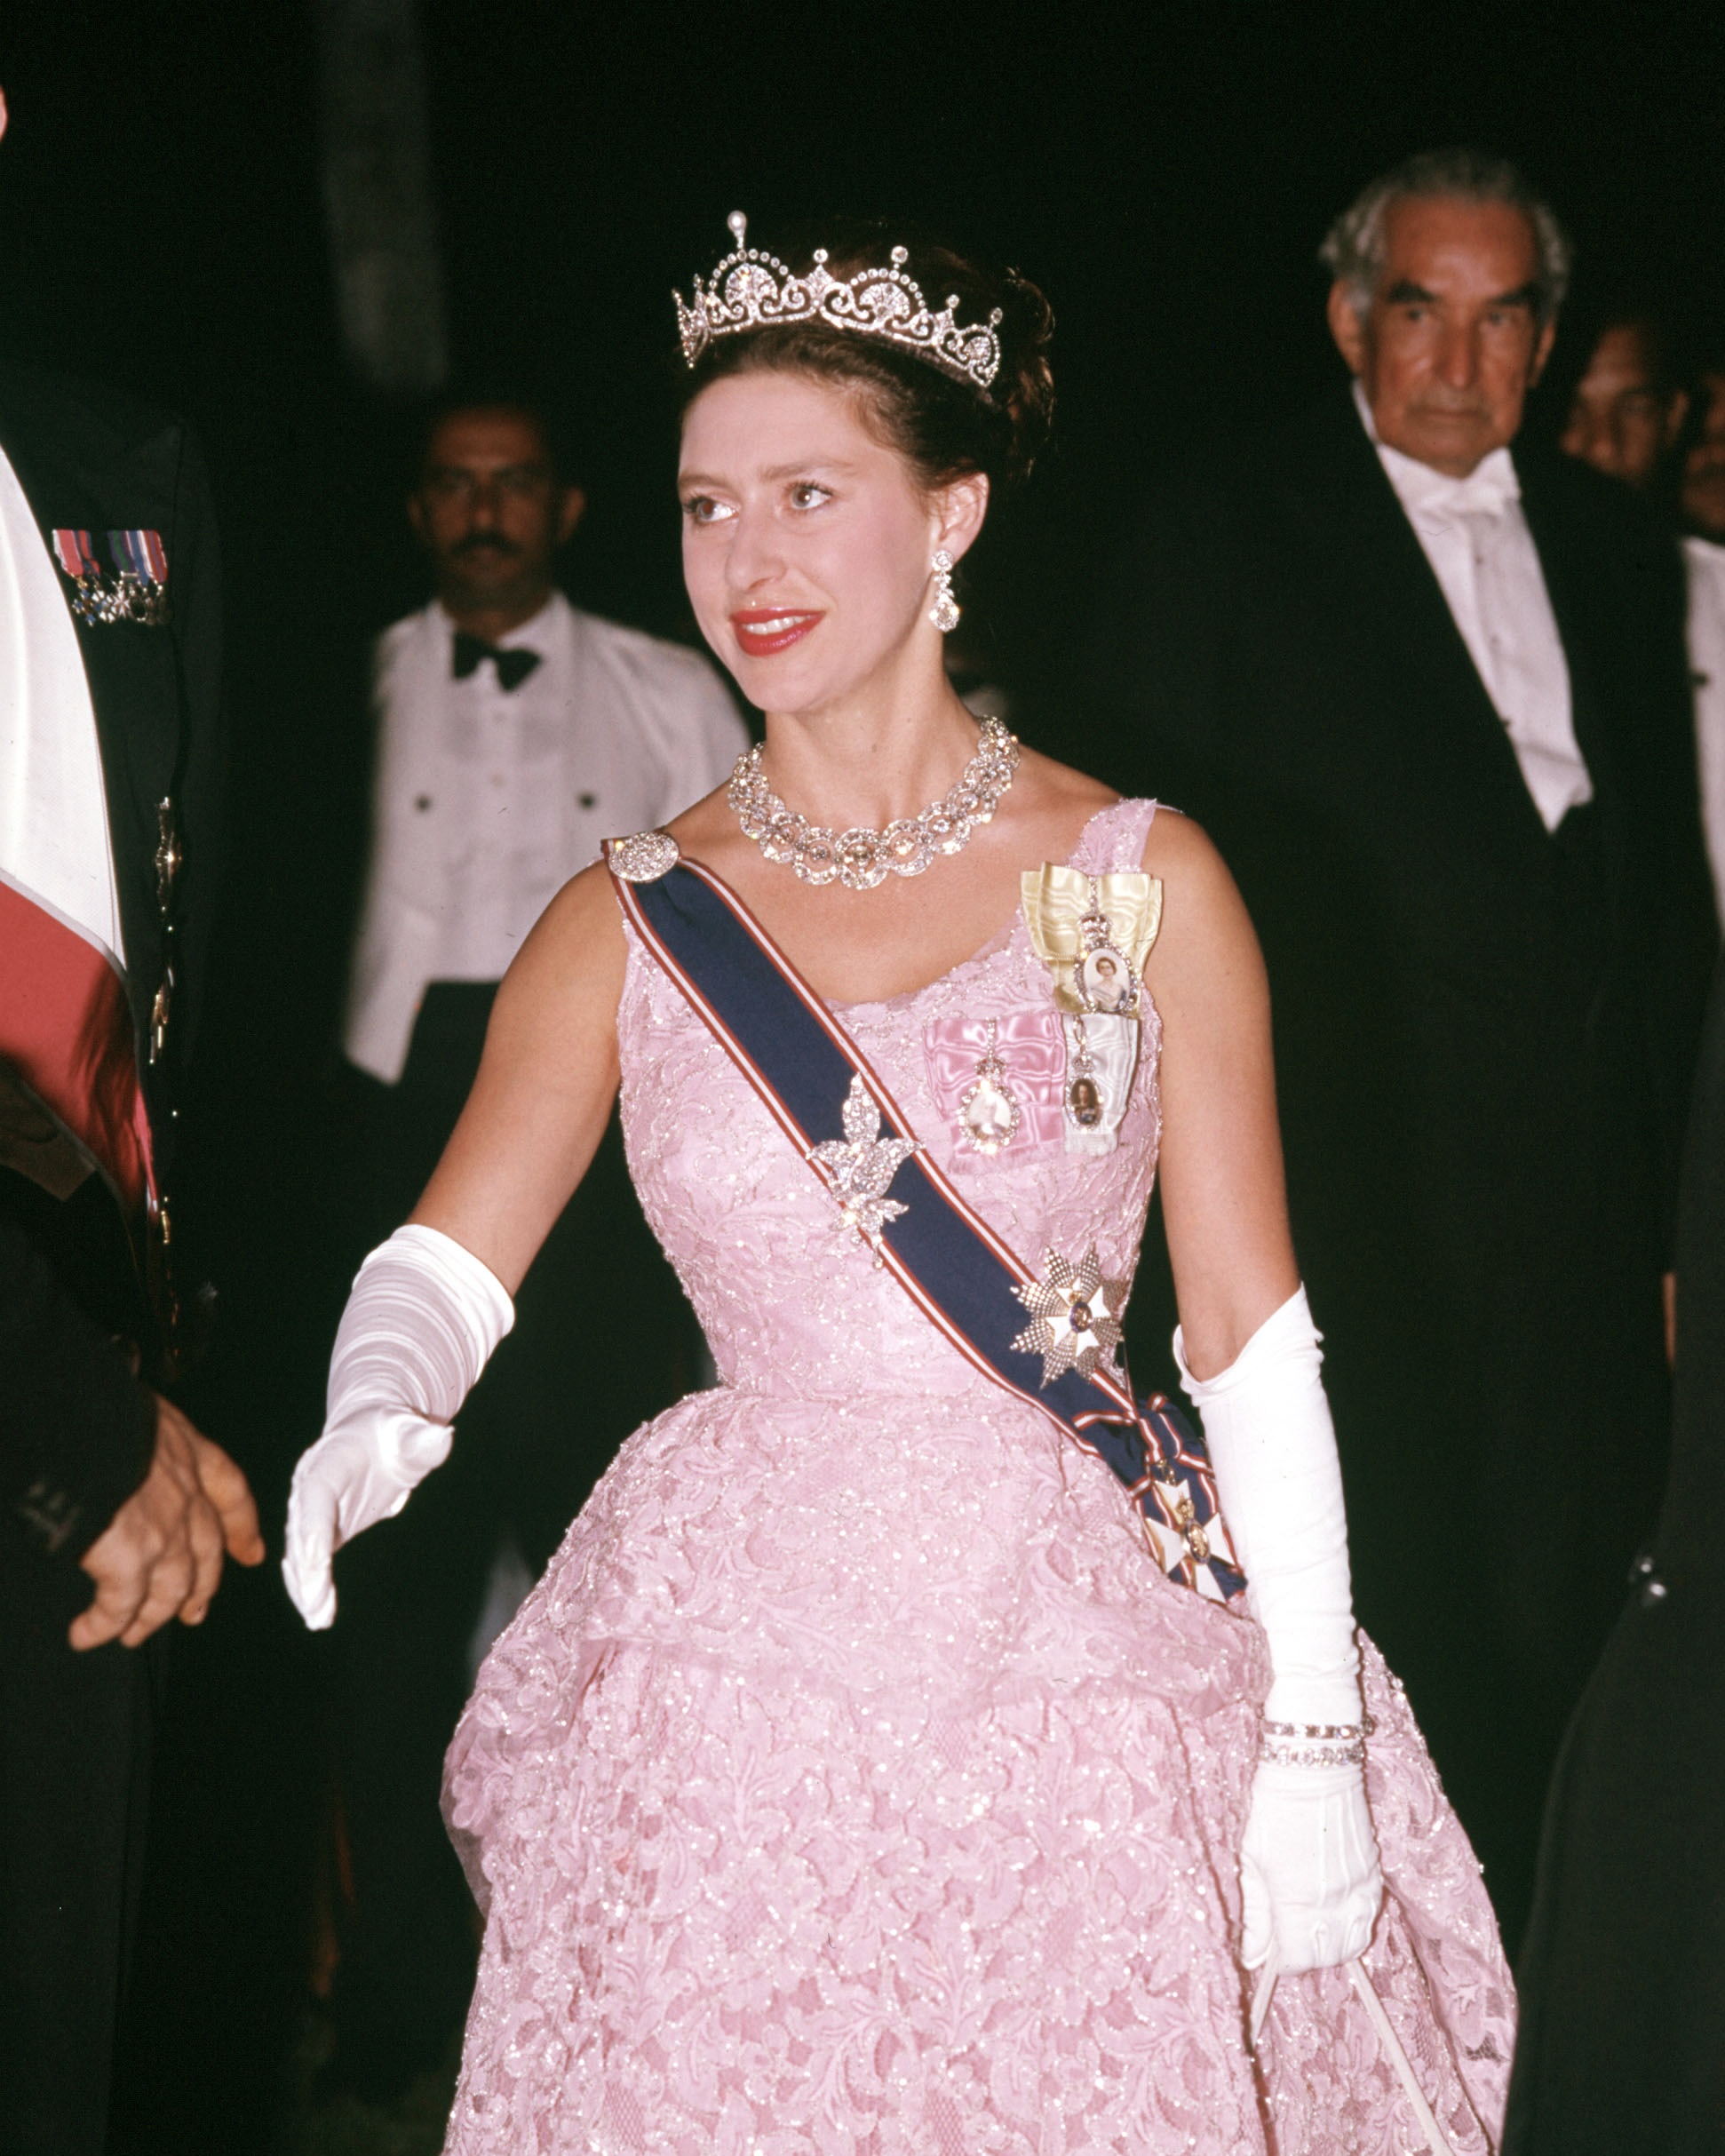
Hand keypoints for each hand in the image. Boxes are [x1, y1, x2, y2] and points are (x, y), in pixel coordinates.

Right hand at [71, 1394, 264, 1650]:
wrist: (79, 1418)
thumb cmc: (99, 1407)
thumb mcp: (137, 1413)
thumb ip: (144, 1442)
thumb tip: (125, 1452)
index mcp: (190, 1452)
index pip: (230, 1492)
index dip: (241, 1526)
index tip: (252, 1552)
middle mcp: (186, 1494)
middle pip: (207, 1553)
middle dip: (202, 1586)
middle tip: (195, 1611)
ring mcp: (164, 1530)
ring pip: (171, 1589)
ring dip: (151, 1617)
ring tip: (133, 1634)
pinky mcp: (129, 1559)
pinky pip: (121, 1606)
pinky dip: (104, 1625)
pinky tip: (87, 1635)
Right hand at [281, 1405, 450, 1629]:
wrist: (373, 1432)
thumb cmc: (392, 1432)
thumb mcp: (408, 1431)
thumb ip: (421, 1440)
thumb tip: (440, 1437)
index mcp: (325, 1461)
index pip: (314, 1496)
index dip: (313, 1528)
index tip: (316, 1561)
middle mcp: (308, 1487)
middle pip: (301, 1531)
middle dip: (306, 1570)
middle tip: (315, 1606)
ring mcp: (309, 1510)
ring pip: (299, 1551)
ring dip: (305, 1586)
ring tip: (318, 1618)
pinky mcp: (319, 1529)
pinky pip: (308, 1559)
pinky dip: (310, 1585)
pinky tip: (318, 1611)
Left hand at [1239, 1759, 1381, 1974]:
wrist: (1315, 1767)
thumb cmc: (1273, 1809)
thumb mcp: (1252, 1860)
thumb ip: (1255, 1915)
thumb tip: (1251, 1959)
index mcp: (1299, 1902)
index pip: (1298, 1960)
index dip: (1281, 1962)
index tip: (1270, 1952)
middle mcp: (1335, 1902)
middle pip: (1329, 1958)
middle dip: (1306, 1956)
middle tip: (1287, 1937)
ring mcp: (1360, 1888)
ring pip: (1356, 1942)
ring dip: (1333, 1945)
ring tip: (1311, 1926)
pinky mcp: (1375, 1873)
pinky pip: (1371, 1916)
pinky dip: (1355, 1924)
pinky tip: (1336, 1911)